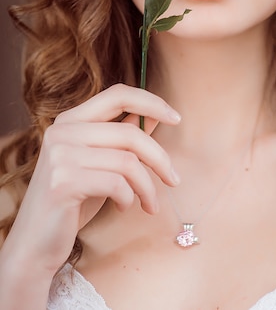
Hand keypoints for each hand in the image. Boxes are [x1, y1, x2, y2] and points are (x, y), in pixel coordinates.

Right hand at [1, 84, 180, 275]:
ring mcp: (60, 155)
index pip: (118, 95)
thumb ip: (122, 138)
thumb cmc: (72, 202)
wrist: (34, 244)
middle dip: (160, 158)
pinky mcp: (63, 182)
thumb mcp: (101, 164)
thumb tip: (155, 117)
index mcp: (71, 119)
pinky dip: (129, 198)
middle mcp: (63, 131)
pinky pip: (117, 184)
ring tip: (151, 204)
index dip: (151, 102)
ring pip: (128, 161)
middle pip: (130, 133)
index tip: (176, 118)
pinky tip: (124, 207)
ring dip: (148, 187)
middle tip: (174, 180)